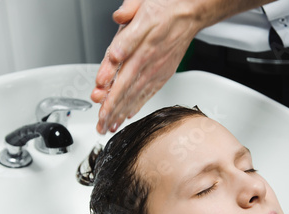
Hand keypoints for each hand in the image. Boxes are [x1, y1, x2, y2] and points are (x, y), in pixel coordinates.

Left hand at [91, 0, 201, 133]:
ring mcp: (156, 71)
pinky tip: (128, 114)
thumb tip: (114, 53)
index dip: (109, 94)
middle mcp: (148, 65)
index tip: (98, 105)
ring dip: (122, 113)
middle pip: (126, 93)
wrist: (190, 12)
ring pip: (136, 97)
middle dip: (112, 112)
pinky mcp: (162, 73)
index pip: (120, 79)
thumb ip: (126, 33)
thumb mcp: (142, 9)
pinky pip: (148, 93)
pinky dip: (137, 105)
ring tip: (111, 127)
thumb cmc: (165, 9)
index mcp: (141, 51)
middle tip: (101, 126)